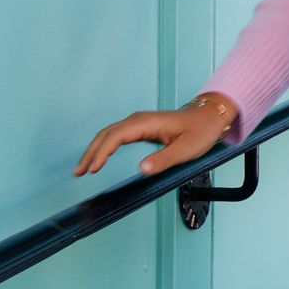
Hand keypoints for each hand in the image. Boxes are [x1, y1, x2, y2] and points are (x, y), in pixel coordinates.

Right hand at [72, 99, 236, 178]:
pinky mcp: (140, 128)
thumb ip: (164, 159)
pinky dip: (104, 146)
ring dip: (94, 150)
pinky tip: (98, 158)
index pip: (115, 136)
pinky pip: (116, 136)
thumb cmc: (200, 130)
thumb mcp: (187, 149)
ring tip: (83, 168)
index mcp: (146, 123)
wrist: (209, 116)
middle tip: (79, 171)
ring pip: (108, 134)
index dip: (101, 152)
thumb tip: (143, 169)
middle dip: (91, 153)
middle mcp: (138, 120)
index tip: (93, 168)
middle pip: (106, 134)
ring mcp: (138, 123)